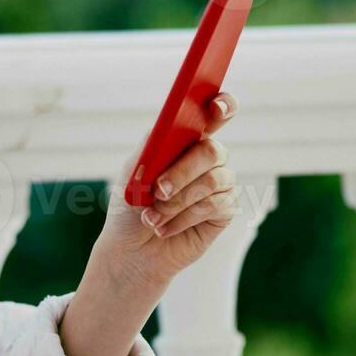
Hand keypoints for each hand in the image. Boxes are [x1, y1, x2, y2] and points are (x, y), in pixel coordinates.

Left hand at [90, 94, 240, 289]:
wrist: (132, 250)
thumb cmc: (131, 206)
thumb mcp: (132, 171)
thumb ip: (151, 146)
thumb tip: (167, 127)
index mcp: (186, 139)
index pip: (214, 113)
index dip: (223, 105)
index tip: (216, 108)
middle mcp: (207, 158)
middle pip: (212, 151)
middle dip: (183, 172)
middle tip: (158, 190)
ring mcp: (219, 184)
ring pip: (212, 181)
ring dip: (177, 201)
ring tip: (152, 217)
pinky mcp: (224, 211)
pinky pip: (214, 206)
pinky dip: (184, 218)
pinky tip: (165, 228)